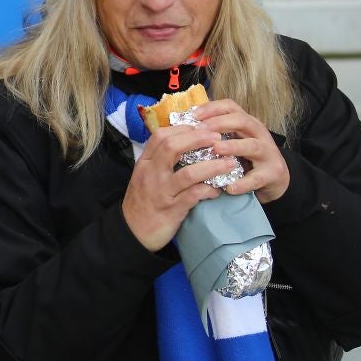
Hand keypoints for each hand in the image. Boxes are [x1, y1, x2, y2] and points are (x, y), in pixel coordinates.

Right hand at [123, 124, 236, 250]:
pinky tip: (218, 189)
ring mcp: (161, 192)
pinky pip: (194, 196)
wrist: (131, 233)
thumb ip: (159, 161)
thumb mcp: (143, 177)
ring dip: (212, 166)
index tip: (200, 127)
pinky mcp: (171, 210)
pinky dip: (209, 190)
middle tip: (217, 138)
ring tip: (230, 163)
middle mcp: (151, 174)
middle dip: (198, 138)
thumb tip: (184, 145)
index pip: (160, 136)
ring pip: (188, 173)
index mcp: (144, 164)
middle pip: (172, 147)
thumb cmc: (141, 203)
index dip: (182, 128)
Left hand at [193, 98, 290, 203]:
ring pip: (252, 146)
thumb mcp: (233, 140)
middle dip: (220, 123)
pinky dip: (243, 183)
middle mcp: (258, 134)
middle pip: (242, 121)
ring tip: (216, 149)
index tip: (193, 114)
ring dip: (233, 146)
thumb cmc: (247, 157)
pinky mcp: (272, 173)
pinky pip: (257, 178)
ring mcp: (268, 153)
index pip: (230, 107)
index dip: (212, 108)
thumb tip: (184, 127)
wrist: (275, 178)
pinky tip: (230, 187)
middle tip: (200, 130)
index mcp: (246, 123)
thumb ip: (215, 133)